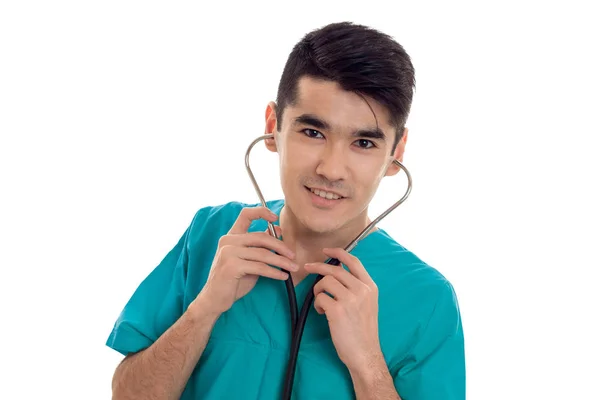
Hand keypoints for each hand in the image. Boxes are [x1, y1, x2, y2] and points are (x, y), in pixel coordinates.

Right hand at [196, 206, 297, 314]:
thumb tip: (277, 229)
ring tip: (292, 267)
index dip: (261, 213)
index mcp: (231, 236)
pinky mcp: (231, 266)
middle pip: (261, 237)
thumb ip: (259, 245)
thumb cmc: (233, 280)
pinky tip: (282, 276)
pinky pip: (260, 267)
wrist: (215, 299)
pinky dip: (274, 272)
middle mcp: (228, 241)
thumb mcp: (248, 259)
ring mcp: (228, 253)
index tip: (275, 217)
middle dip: (280, 246)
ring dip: (281, 261)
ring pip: (263, 254)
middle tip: (293, 256)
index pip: (245, 215)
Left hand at [304, 247, 381, 373]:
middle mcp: (361, 290)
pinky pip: (320, 297)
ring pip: (325, 282)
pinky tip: (322, 313)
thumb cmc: (363, 330)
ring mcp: (350, 299)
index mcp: (370, 287)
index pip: (354, 261)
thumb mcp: (367, 304)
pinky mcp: (337, 310)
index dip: (338, 252)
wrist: (365, 353)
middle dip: (318, 267)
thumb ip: (356, 287)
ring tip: (321, 303)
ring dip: (318, 290)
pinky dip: (317, 304)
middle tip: (307, 267)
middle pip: (335, 269)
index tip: (326, 250)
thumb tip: (336, 271)